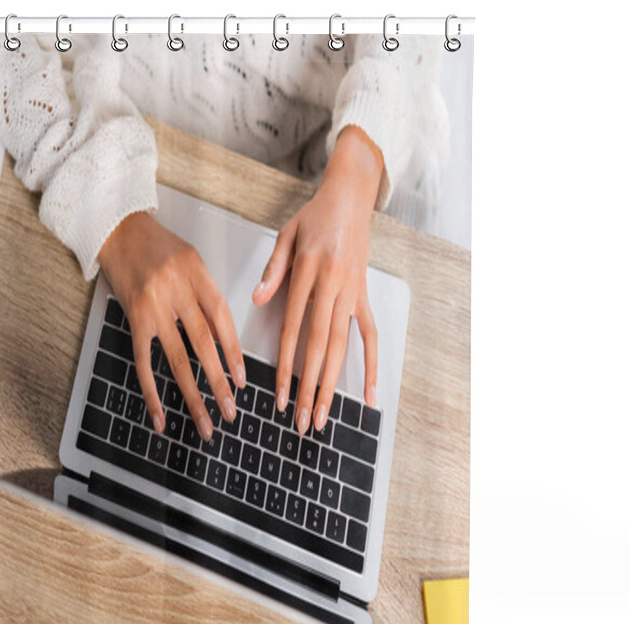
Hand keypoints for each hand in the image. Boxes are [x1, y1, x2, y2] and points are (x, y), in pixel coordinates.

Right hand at [98, 212, 245, 440]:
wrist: (116, 230)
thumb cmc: (157, 245)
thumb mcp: (192, 261)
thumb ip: (207, 297)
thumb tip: (223, 341)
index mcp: (196, 273)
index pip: (222, 319)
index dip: (234, 352)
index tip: (241, 380)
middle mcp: (174, 291)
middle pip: (202, 344)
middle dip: (219, 383)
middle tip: (231, 411)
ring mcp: (151, 307)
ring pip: (176, 359)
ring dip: (193, 395)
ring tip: (206, 422)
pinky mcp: (132, 320)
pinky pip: (143, 362)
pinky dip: (152, 392)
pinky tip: (160, 416)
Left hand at [252, 125, 382, 433]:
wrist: (352, 197)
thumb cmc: (314, 217)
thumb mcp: (285, 235)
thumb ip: (273, 270)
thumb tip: (256, 299)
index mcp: (309, 274)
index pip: (293, 330)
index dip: (286, 366)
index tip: (279, 395)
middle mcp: (333, 288)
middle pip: (319, 347)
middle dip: (309, 388)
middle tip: (301, 421)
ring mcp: (353, 295)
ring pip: (343, 348)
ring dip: (333, 385)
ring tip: (324, 417)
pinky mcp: (364, 297)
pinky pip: (370, 337)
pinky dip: (371, 366)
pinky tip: (369, 396)